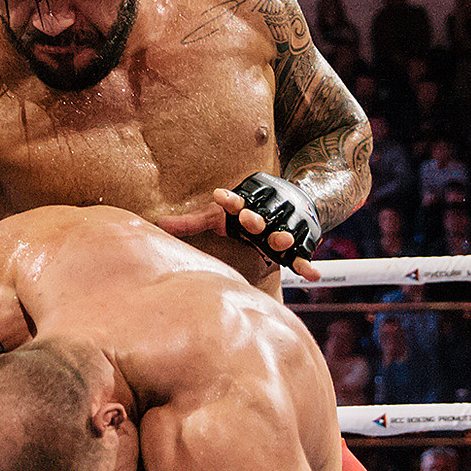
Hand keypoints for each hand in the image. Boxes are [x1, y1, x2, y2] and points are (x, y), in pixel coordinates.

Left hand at [155, 186, 320, 281]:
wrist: (289, 200)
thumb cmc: (242, 213)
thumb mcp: (218, 217)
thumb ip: (192, 223)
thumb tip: (158, 225)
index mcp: (243, 206)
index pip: (234, 201)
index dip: (227, 199)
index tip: (218, 195)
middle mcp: (265, 214)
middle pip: (260, 216)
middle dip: (255, 218)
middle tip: (250, 220)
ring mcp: (283, 227)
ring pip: (283, 232)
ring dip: (283, 236)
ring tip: (282, 240)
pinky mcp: (298, 242)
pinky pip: (302, 255)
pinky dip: (306, 265)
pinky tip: (311, 275)